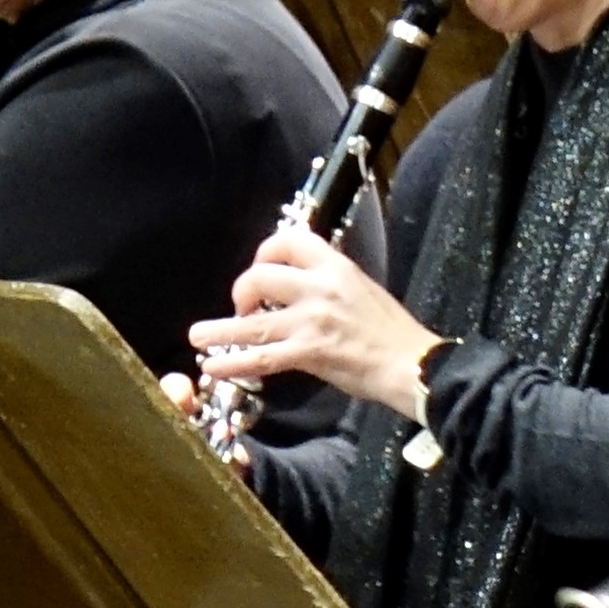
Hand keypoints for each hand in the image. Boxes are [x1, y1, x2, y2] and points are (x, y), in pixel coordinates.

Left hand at [198, 228, 438, 417]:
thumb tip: (294, 285)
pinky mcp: (309, 352)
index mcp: (336, 266)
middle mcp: (320, 287)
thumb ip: (327, 282)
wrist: (412, 363)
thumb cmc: (391, 330)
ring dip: (219, 330)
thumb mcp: (360, 289)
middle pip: (261, 276)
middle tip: (242, 308)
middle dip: (241, 291)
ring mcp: (312, 320)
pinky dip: (232, 361)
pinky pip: (260, 356)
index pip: (289, 240)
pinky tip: (214, 366)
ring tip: (197, 336)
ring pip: (251, 321)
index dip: (264, 252)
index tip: (260, 268)